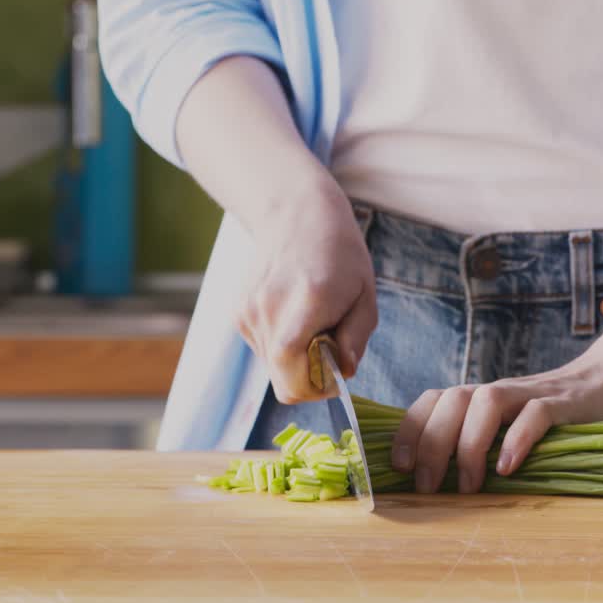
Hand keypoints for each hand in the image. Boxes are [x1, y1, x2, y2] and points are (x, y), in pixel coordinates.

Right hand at [173, 55, 379, 405]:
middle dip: (309, 375)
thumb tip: (343, 371)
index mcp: (306, 304)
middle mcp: (269, 310)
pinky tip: (294, 312)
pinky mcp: (238, 313)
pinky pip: (263, 349)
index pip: (292, 379)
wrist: (296, 215)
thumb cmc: (340, 254)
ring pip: (273, 366)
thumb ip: (356, 338)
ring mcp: (247, 312)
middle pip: (282, 380)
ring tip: (312, 320)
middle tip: (329, 346)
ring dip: (296, 357)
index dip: (317, 388)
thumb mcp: (365, 294)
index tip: (335, 372)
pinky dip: (282, 343)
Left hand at [390, 344, 602, 494]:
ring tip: (469, 485)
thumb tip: (435, 485)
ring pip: (486, 402)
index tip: (400, 466)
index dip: (410, 429)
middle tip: (429, 488)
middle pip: (452, 400)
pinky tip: (508, 468)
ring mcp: (531, 393)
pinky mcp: (563, 404)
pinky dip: (517, 439)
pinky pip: (535, 414)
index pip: (433, 399)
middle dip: (432, 444)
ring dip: (470, 444)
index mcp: (481, 397)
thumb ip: (480, 444)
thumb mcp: (510, 429)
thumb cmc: (555, 420)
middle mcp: (500, 390)